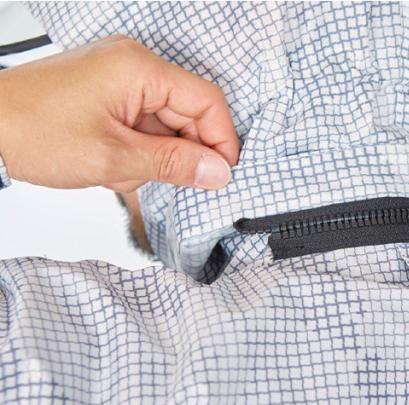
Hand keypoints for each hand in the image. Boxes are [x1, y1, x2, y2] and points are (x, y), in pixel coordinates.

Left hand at [0, 35, 239, 191]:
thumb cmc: (32, 132)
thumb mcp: (113, 158)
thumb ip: (172, 164)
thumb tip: (218, 171)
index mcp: (139, 69)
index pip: (205, 100)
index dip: (221, 139)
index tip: (222, 173)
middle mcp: (133, 65)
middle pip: (187, 112)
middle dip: (178, 152)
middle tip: (166, 181)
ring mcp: (119, 78)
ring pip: (165, 123)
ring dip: (152, 156)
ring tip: (119, 171)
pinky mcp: (108, 93)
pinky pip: (143, 123)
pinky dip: (136, 149)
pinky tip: (112, 164)